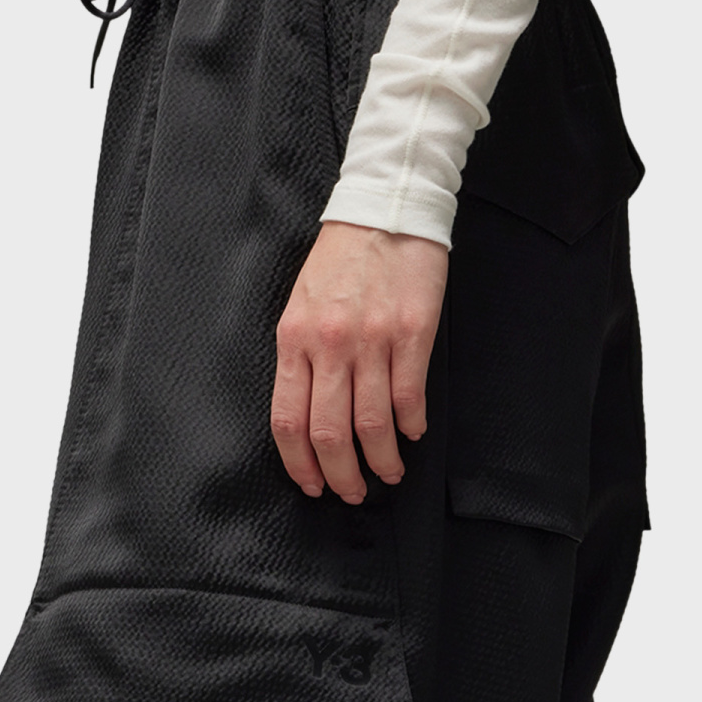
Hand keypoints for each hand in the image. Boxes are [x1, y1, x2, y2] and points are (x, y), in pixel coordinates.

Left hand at [270, 222, 448, 503]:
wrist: (385, 208)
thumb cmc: (342, 259)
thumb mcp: (302, 305)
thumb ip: (302, 358)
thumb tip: (311, 415)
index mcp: (295, 339)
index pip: (289, 420)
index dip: (300, 464)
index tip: (313, 485)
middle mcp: (330, 345)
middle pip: (329, 433)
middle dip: (341, 476)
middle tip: (352, 492)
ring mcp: (372, 340)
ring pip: (372, 424)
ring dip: (381, 460)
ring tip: (388, 472)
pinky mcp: (412, 333)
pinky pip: (409, 396)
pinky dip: (410, 425)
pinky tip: (411, 433)